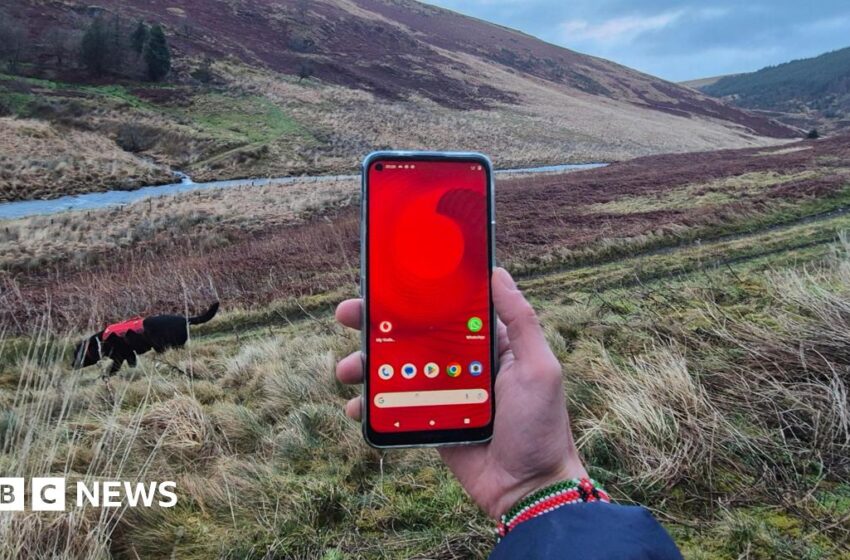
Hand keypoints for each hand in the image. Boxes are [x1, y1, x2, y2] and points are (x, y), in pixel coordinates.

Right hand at [335, 267, 586, 518]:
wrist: (528, 489)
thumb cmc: (541, 426)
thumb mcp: (539, 367)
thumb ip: (520, 321)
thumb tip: (498, 273)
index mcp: (487, 342)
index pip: (446, 307)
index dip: (415, 292)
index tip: (385, 279)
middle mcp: (461, 361)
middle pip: (411, 333)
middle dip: (376, 322)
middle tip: (347, 314)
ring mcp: (442, 391)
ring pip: (395, 368)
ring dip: (365, 364)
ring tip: (346, 370)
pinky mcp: (429, 420)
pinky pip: (394, 406)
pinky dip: (371, 405)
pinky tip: (356, 406)